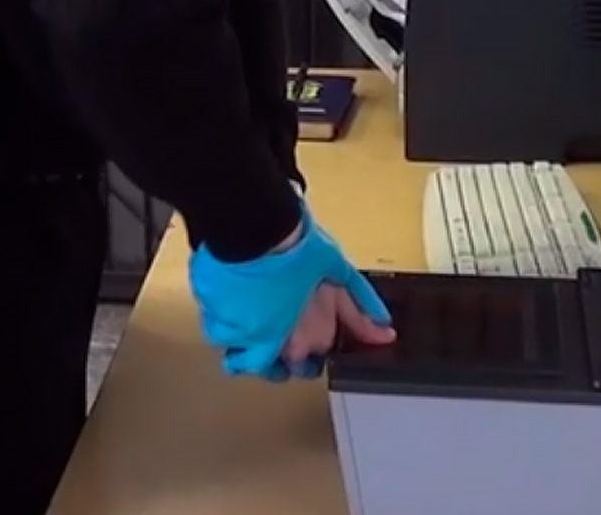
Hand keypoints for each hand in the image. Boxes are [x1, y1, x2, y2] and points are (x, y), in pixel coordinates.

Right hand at [190, 200, 395, 381]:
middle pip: (276, 369)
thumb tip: (384, 334)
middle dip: (279, 355)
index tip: (310, 334)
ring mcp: (241, 337)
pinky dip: (227, 326)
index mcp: (308, 340)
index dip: (312, 348)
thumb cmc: (298, 250)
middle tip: (281, 328)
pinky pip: (222, 336)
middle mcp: (274, 347)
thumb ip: (361, 311)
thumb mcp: (339, 276)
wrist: (257, 229)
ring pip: (244, 358)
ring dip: (250, 345)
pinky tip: (234, 307)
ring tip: (255, 318)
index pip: (311, 364)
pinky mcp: (216, 321)